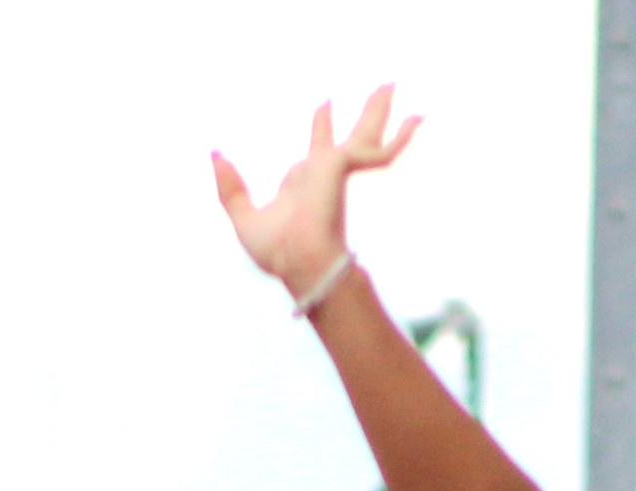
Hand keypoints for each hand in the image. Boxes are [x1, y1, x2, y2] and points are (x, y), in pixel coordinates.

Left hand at [212, 88, 419, 296]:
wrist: (299, 261)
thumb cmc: (276, 252)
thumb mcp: (243, 216)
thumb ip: (229, 186)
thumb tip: (215, 154)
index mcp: (307, 183)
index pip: (319, 147)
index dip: (323, 125)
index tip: (326, 104)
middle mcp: (327, 173)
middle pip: (351, 135)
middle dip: (365, 114)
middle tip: (380, 89)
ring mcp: (339, 170)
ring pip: (369, 133)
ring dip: (381, 109)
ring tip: (393, 83)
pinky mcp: (346, 166)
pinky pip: (382, 150)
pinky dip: (402, 137)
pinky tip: (420, 117)